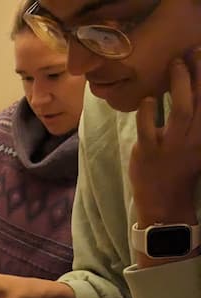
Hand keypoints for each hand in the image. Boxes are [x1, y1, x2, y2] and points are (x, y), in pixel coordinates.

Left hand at [129, 48, 200, 226]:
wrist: (164, 200)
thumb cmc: (178, 167)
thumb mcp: (195, 142)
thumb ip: (197, 119)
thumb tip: (193, 90)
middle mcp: (194, 138)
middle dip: (200, 72)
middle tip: (193, 50)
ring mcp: (171, 145)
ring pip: (182, 110)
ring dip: (179, 84)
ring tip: (174, 64)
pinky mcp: (148, 151)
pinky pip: (148, 127)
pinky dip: (148, 110)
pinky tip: (148, 98)